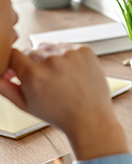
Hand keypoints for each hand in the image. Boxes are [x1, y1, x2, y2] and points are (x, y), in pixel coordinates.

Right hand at [0, 44, 127, 159]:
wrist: (91, 117)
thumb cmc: (60, 114)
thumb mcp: (26, 105)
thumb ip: (5, 88)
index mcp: (34, 75)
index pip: (13, 54)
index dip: (16, 65)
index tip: (22, 73)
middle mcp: (52, 62)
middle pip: (31, 51)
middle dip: (34, 64)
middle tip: (46, 81)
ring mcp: (70, 55)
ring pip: (49, 47)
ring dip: (50, 57)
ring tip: (60, 78)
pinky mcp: (84, 51)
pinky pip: (67, 46)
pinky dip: (67, 56)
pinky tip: (72, 73)